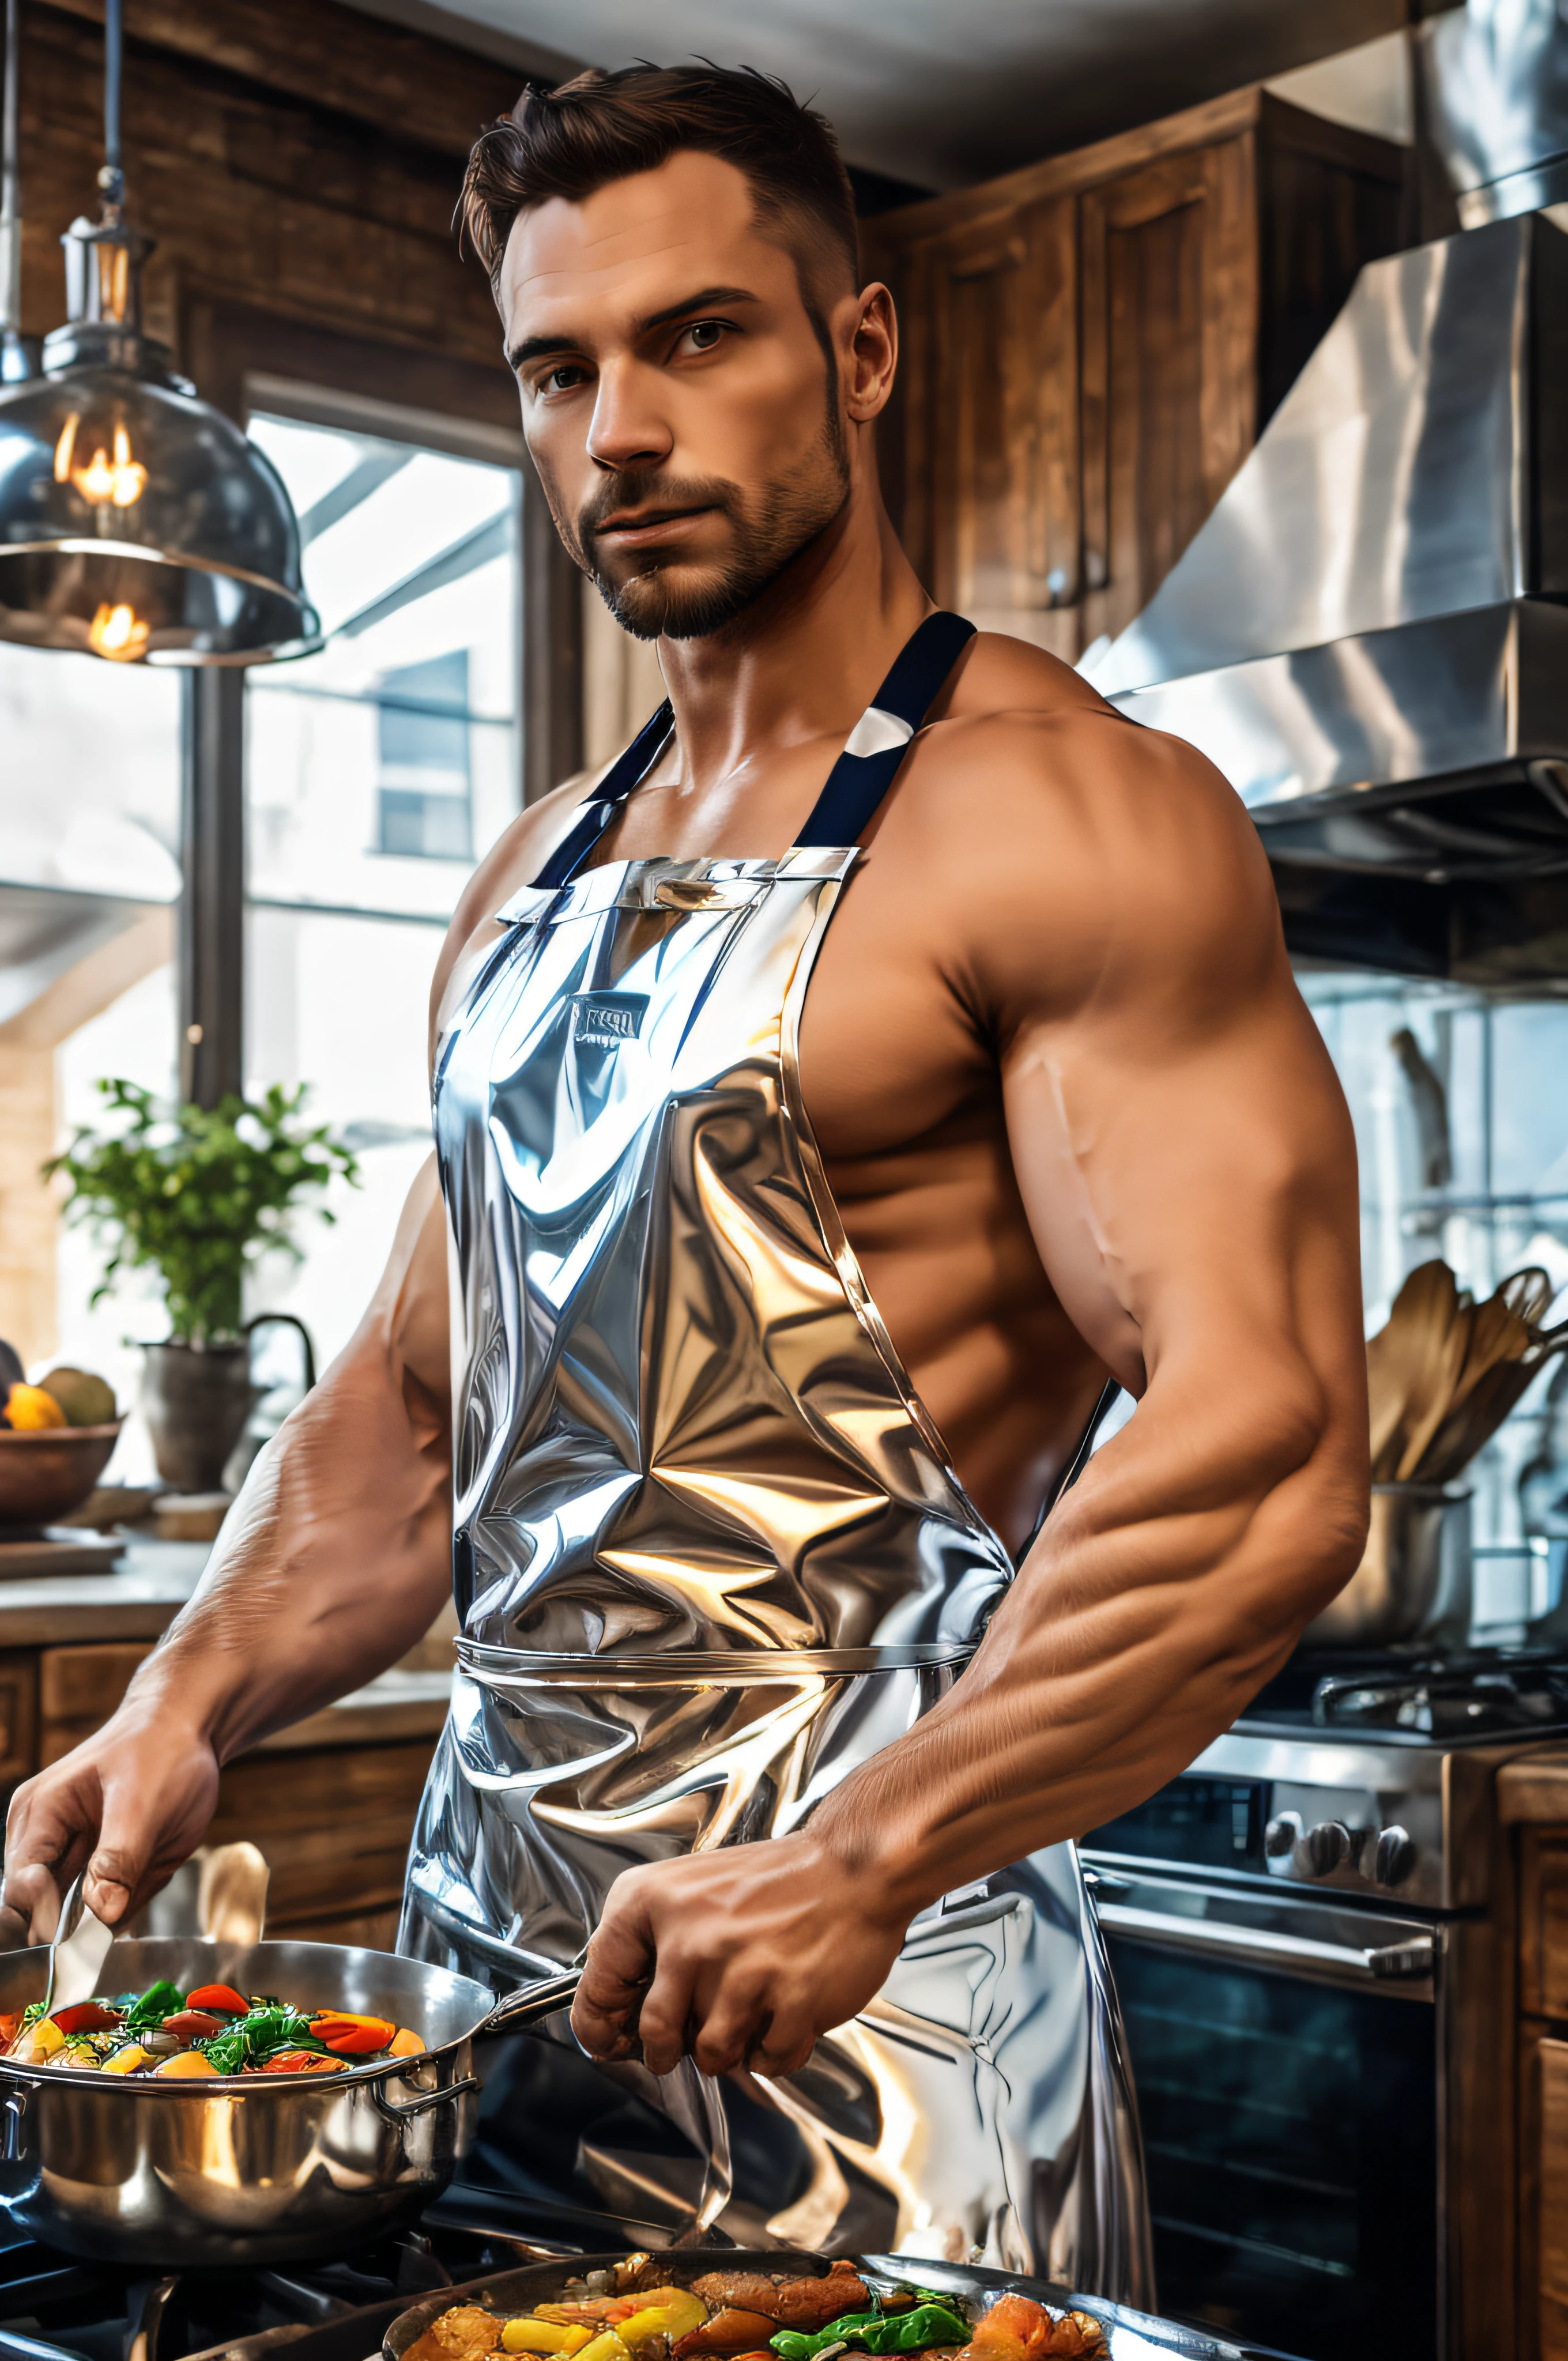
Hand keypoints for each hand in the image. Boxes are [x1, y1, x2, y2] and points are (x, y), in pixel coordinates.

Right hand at [3, 1697, 220, 1939]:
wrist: (187, 1727)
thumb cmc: (162, 1751)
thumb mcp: (144, 1802)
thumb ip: (120, 1859)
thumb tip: (102, 1914)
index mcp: (39, 1814)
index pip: (22, 1888)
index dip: (48, 1921)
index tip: (85, 1940)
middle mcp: (41, 1836)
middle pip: (43, 1907)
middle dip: (85, 1918)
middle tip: (128, 1898)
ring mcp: (67, 1851)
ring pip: (77, 1913)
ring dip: (114, 1906)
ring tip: (148, 1858)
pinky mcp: (94, 1863)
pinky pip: (104, 1903)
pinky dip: (129, 1898)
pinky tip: (151, 1861)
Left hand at [570, 1831, 909, 2078]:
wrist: (854, 1866)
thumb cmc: (779, 1879)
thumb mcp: (692, 1886)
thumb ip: (654, 1939)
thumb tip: (622, 2007)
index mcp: (655, 1902)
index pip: (598, 1985)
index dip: (598, 2027)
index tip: (609, 2042)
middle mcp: (690, 1937)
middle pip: (656, 2035)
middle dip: (670, 2050)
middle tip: (687, 2039)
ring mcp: (740, 1972)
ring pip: (710, 2055)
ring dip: (729, 2049)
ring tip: (749, 2012)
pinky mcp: (788, 2001)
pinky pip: (765, 2061)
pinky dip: (774, 2050)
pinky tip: (783, 2014)